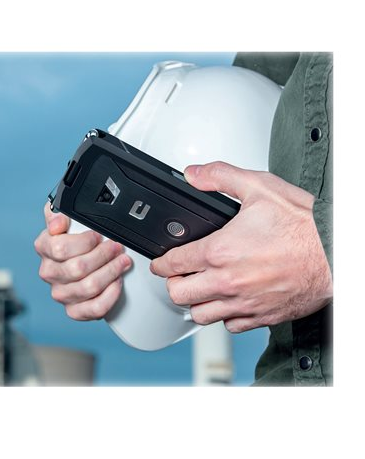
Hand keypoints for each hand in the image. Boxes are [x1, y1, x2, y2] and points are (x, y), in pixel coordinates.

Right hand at [34, 203, 131, 319]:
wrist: (80, 260)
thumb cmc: (75, 239)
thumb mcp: (67, 219)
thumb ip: (59, 213)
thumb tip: (58, 220)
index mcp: (44, 247)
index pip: (60, 248)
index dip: (84, 242)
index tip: (98, 235)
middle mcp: (49, 272)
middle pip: (77, 268)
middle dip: (104, 256)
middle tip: (117, 247)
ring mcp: (60, 293)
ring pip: (88, 287)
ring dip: (110, 273)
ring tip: (122, 262)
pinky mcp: (74, 310)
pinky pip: (93, 308)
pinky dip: (110, 296)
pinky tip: (117, 283)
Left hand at [150, 161, 332, 332]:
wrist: (339, 251)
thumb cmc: (306, 225)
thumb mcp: (260, 187)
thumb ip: (220, 177)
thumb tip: (193, 174)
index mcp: (220, 251)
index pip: (172, 264)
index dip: (161, 263)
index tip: (161, 262)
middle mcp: (228, 281)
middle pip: (178, 294)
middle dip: (174, 283)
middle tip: (179, 275)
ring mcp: (244, 302)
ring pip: (200, 314)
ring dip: (196, 302)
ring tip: (201, 288)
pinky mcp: (262, 317)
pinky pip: (230, 326)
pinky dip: (225, 315)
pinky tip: (229, 300)